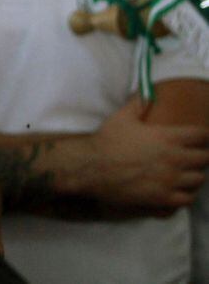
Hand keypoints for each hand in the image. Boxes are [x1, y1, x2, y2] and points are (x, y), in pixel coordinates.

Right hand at [84, 98, 208, 211]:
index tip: (198, 136)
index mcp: (167, 137)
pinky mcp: (163, 198)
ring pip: (199, 179)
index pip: (202, 135)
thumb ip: (139, 102)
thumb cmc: (107, 141)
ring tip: (186, 172)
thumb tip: (149, 90)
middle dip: (201, 155)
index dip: (202, 135)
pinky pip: (188, 199)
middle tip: (192, 154)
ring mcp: (170, 180)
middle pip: (205, 158)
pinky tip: (178, 189)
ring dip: (195, 175)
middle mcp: (174, 159)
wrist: (91, 167)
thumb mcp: (122, 117)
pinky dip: (186, 194)